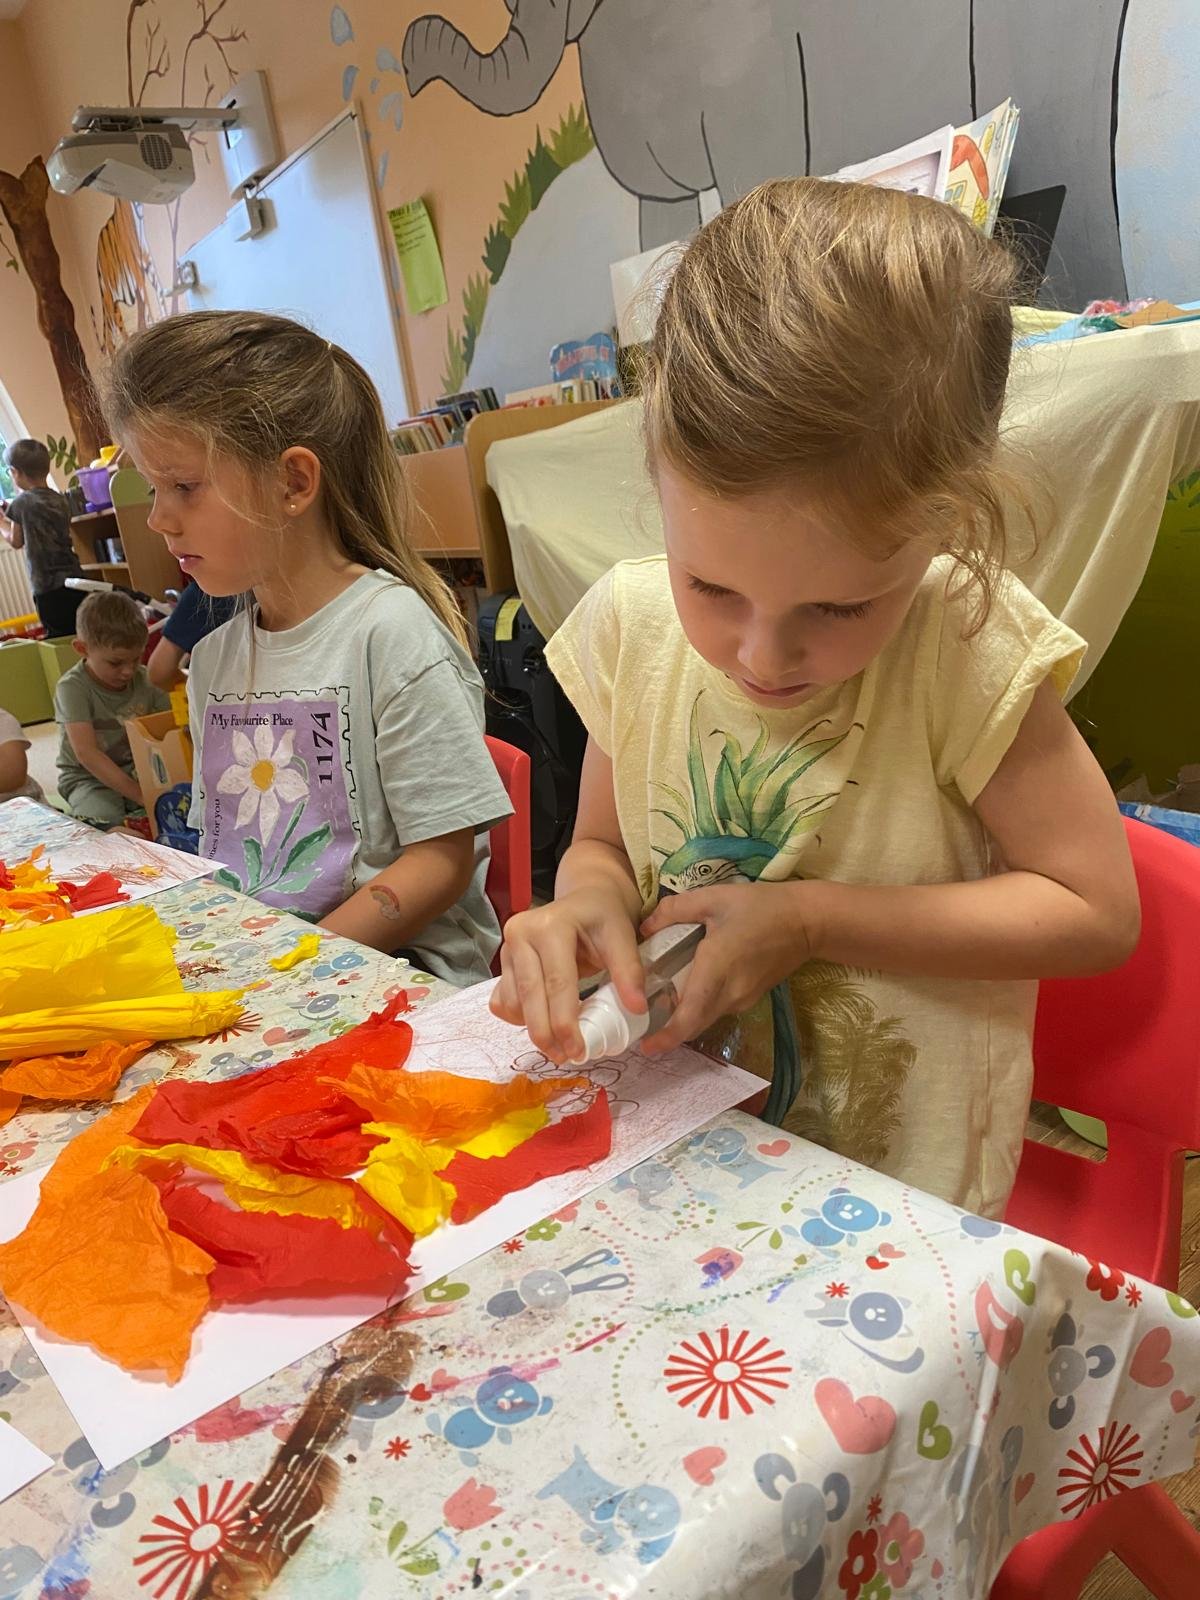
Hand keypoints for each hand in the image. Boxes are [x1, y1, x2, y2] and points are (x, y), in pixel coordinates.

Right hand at [490, 886, 644, 1063]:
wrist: (583, 900)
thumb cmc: (602, 917)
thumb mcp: (622, 936)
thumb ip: (629, 971)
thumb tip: (636, 1009)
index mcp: (550, 925)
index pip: (557, 983)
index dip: (566, 1021)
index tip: (578, 1051)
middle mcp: (520, 933)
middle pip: (530, 996)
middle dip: (546, 1034)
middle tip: (565, 1058)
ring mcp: (506, 948)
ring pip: (512, 1002)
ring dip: (533, 1028)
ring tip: (559, 1044)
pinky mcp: (502, 961)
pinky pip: (502, 1000)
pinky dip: (520, 1017)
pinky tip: (543, 1021)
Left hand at [638, 882, 818, 1053]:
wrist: (806, 922)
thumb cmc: (760, 907)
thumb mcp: (713, 898)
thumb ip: (674, 911)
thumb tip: (643, 928)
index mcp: (717, 969)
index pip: (690, 1016)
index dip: (667, 1036)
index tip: (646, 1046)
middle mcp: (730, 993)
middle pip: (694, 1024)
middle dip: (667, 1030)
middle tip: (640, 1023)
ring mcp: (742, 999)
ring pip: (705, 1018)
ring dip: (682, 1018)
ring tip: (657, 1003)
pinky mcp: (750, 998)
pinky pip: (717, 1009)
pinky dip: (698, 1007)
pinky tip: (686, 989)